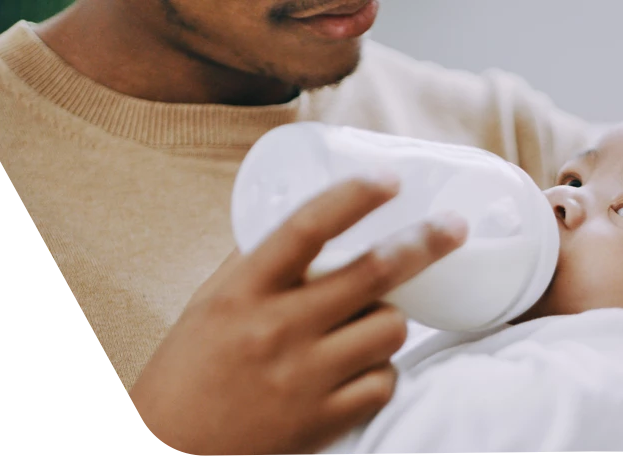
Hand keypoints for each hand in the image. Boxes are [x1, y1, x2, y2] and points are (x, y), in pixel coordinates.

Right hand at [130, 173, 467, 454]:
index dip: (354, 197)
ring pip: (389, 329)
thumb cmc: (188, 371)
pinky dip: (381, 372)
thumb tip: (311, 222)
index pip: (306, 229)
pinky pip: (384, 383)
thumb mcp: (210, 303)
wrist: (169, 451)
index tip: (389, 179)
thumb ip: (256, 264)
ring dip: (391, 319)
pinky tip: (359, 370)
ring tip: (368, 323)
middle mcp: (275, 329)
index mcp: (242, 292)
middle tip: (453, 227)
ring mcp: (302, 379)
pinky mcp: (322, 422)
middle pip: (372, 273)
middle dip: (424, 243)